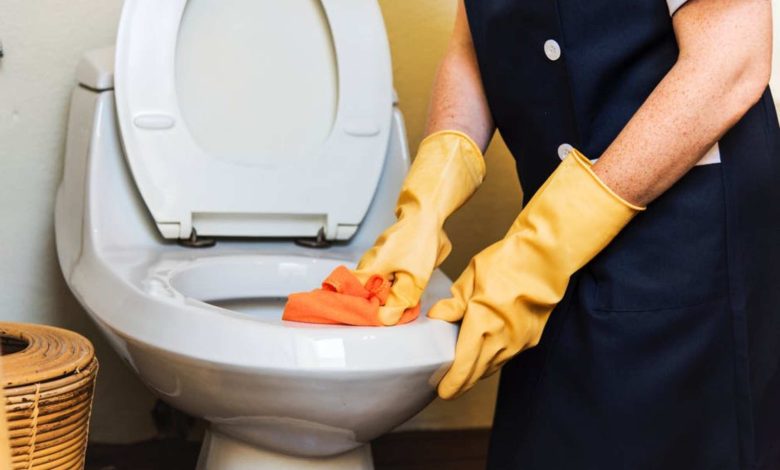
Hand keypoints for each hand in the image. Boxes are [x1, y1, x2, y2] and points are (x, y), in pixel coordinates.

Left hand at [429, 149, 641, 398]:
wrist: (544, 259)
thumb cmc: (507, 262)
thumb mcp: (471, 277)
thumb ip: (454, 302)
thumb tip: (437, 316)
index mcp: (482, 324)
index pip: (463, 365)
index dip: (452, 383)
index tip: (443, 391)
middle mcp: (502, 339)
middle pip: (478, 373)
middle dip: (462, 384)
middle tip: (450, 389)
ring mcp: (519, 341)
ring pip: (494, 366)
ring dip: (478, 371)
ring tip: (465, 372)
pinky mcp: (531, 338)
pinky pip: (508, 356)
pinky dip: (494, 359)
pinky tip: (486, 354)